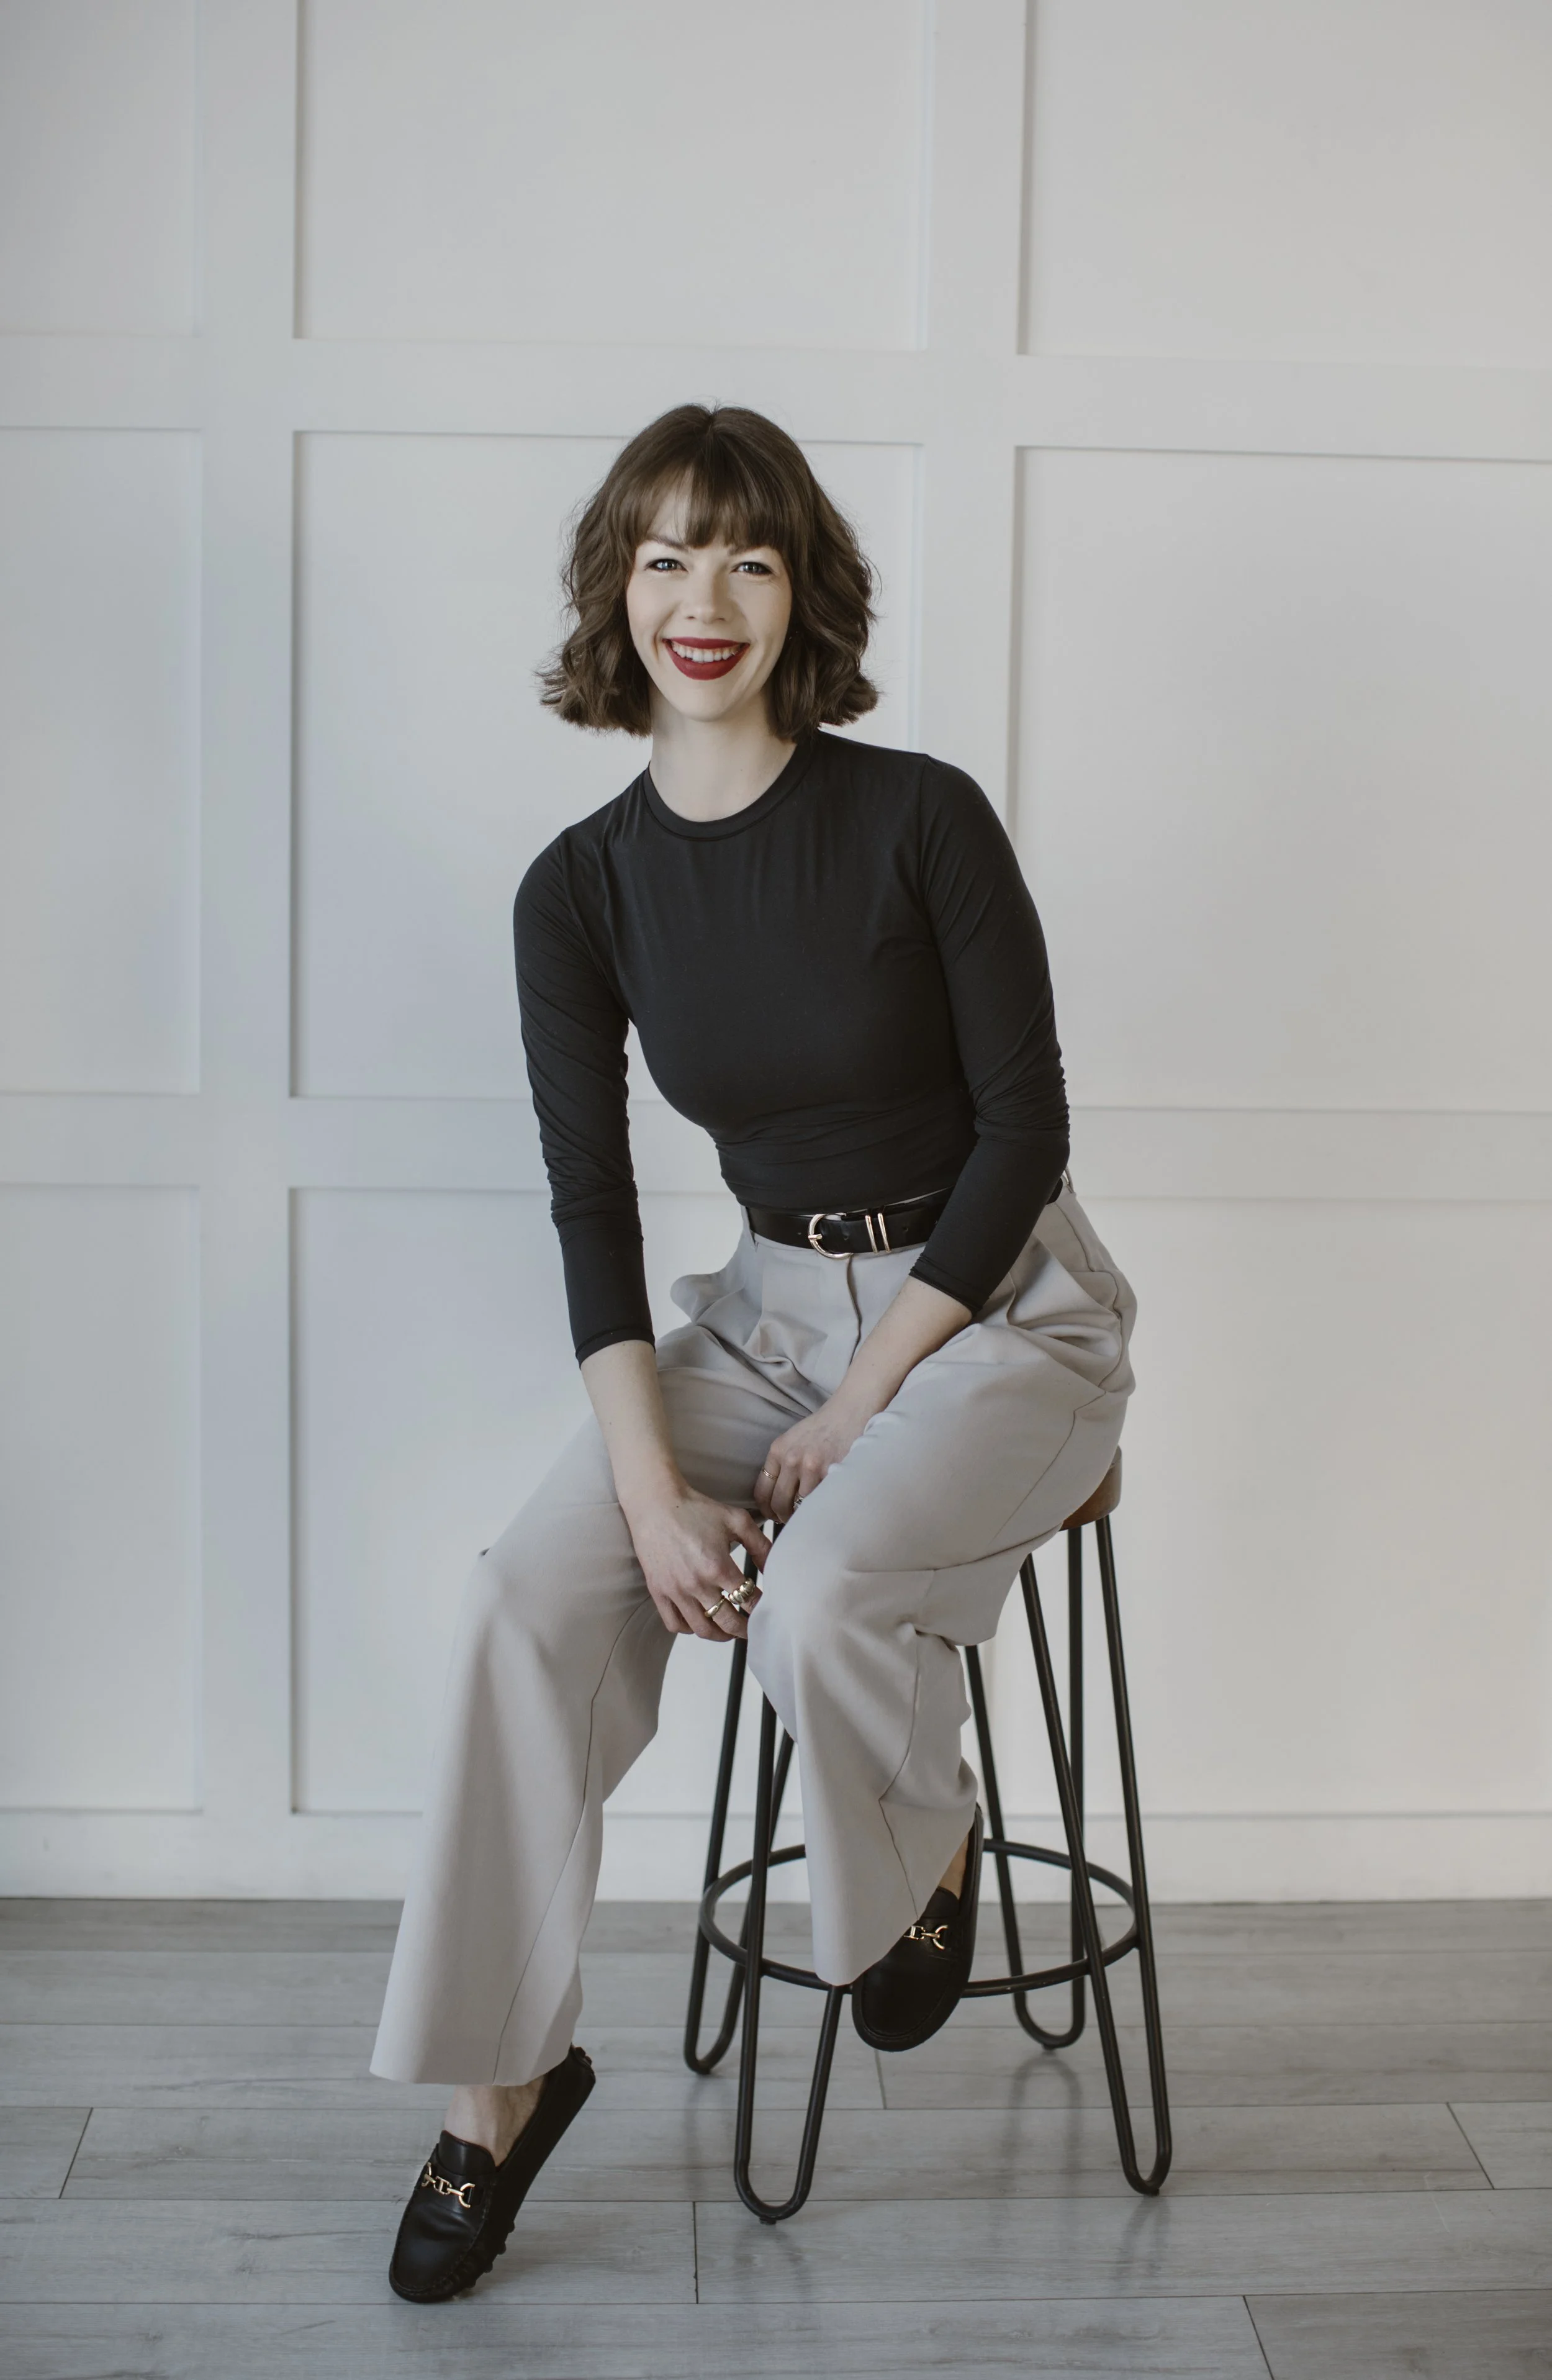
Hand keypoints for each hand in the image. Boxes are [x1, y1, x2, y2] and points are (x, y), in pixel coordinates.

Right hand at [623, 1482, 768, 1639]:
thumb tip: (774, 1567)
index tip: (766, 1609)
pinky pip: (675, 1624)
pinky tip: (700, 1621)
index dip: (761, 1608)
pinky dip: (690, 1629)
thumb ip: (760, 1544)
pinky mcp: (658, 1592)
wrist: (655, 1503)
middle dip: (745, 1629)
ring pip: (702, 1629)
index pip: (748, 1601)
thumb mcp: (736, 1520)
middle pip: (728, 1622)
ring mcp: (675, 1591)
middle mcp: (697, 1584)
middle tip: (753, 1628)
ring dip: (720, 1635)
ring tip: (729, 1631)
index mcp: (718, 1566)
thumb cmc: (696, 1509)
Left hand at [754, 1395, 871, 1523]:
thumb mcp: (794, 1439)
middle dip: (783, 1517)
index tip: (772, 1515)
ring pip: (800, 1506)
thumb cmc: (824, 1427)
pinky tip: (825, 1507)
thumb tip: (778, 1494)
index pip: (761, 1491)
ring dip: (804, 1515)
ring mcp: (811, 1467)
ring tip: (809, 1516)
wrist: (850, 1411)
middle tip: (790, 1521)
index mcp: (778, 1450)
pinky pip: (821, 1500)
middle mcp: (791, 1459)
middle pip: (778, 1502)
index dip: (766, 1509)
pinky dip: (822, 1507)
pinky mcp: (832, 1471)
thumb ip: (784, 1463)